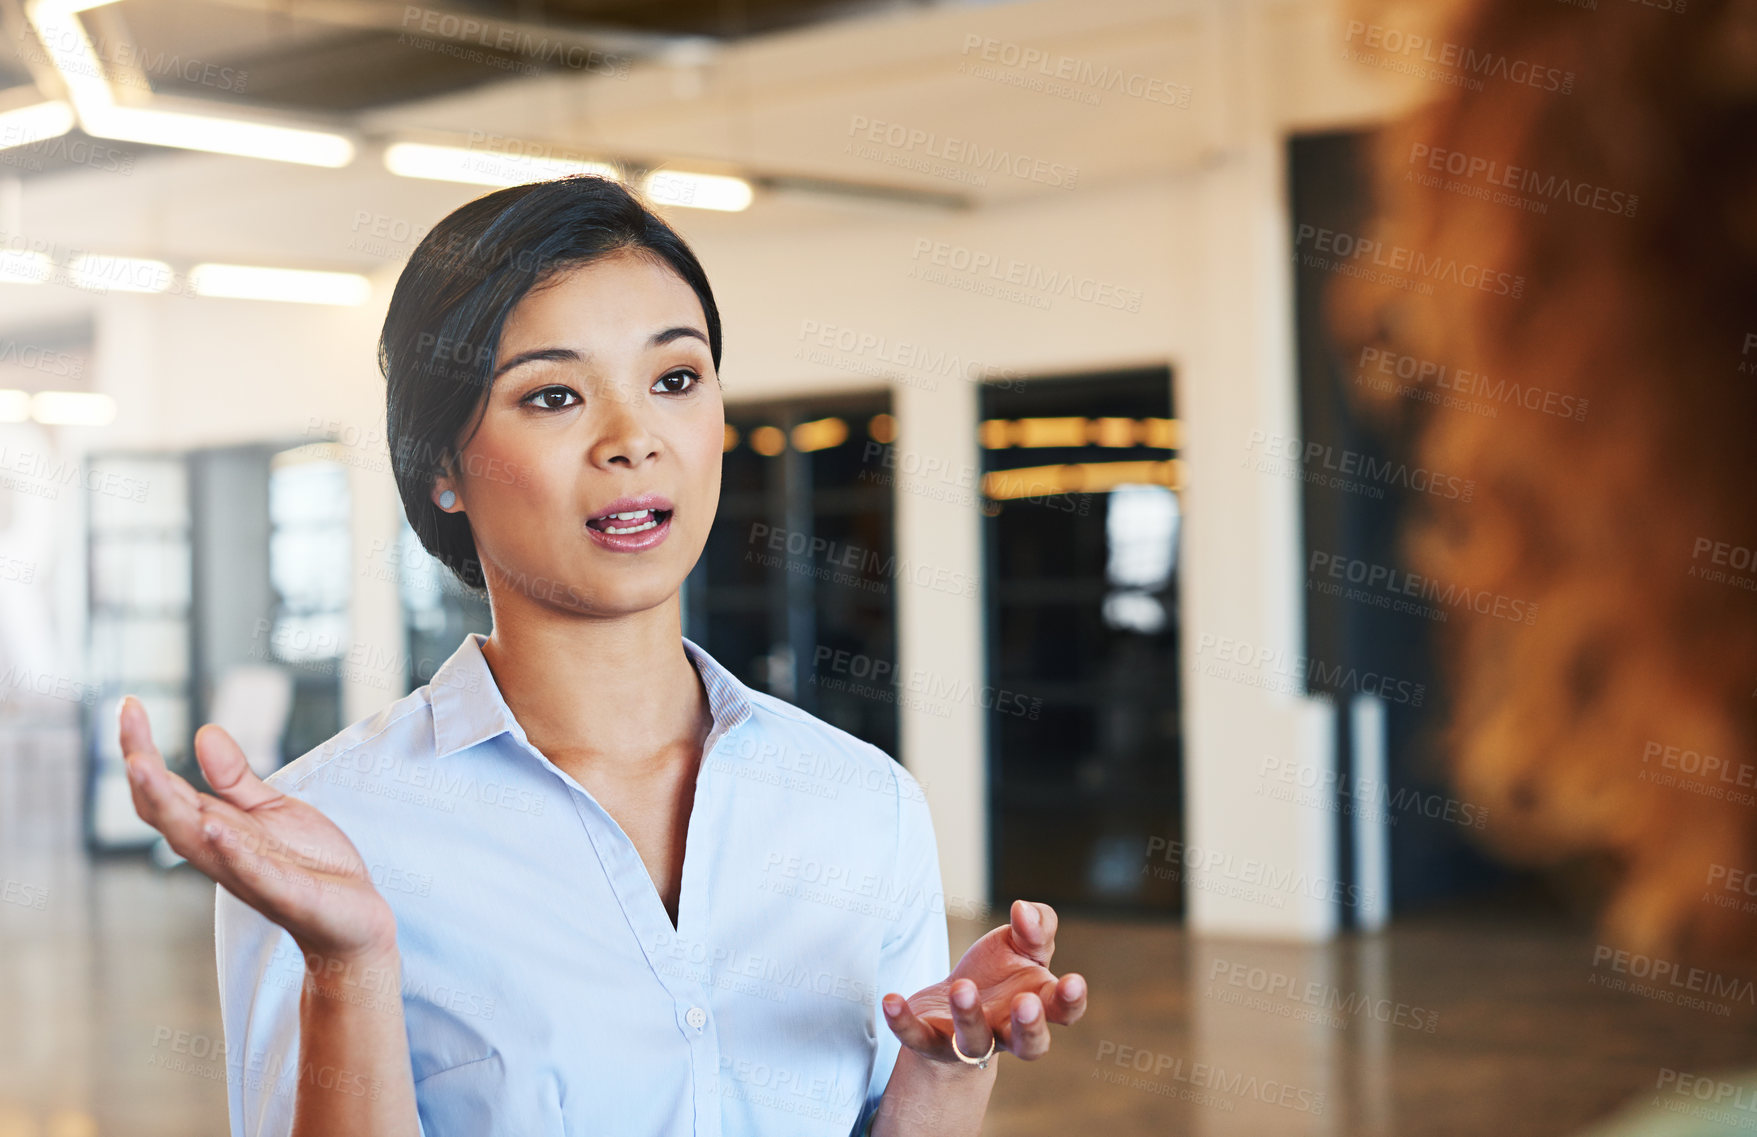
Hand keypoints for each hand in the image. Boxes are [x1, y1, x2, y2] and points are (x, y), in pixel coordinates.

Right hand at [119, 695, 396, 961]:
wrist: (351, 919)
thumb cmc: (308, 865)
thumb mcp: (271, 809)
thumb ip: (235, 778)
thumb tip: (203, 732)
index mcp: (215, 830)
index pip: (165, 791)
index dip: (141, 750)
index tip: (128, 706)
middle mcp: (221, 852)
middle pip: (168, 813)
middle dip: (143, 773)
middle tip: (127, 726)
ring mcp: (249, 875)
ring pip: (196, 842)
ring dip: (169, 806)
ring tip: (143, 766)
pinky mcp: (286, 894)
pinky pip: (252, 872)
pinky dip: (231, 851)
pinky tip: (215, 826)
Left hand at [881, 899, 1086, 1068]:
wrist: (951, 1001)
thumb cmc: (997, 972)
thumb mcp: (1022, 944)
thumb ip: (1037, 925)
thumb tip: (1024, 910)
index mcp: (1038, 1005)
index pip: (1064, 1011)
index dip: (1071, 1001)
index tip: (1072, 980)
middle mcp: (1007, 1031)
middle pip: (1029, 1044)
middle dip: (1030, 1026)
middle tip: (1025, 1002)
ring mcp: (969, 1041)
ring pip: (975, 1041)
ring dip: (969, 1016)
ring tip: (962, 987)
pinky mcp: (930, 1043)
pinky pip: (916, 1038)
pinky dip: (903, 1023)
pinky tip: (891, 1000)